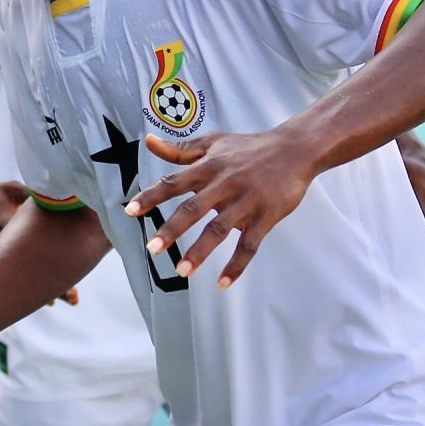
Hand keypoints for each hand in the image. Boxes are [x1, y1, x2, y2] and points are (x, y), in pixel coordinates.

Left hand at [125, 129, 316, 286]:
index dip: (151, 197)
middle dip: (172, 229)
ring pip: (219, 230)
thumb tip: (148, 142)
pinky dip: (236, 265)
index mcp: (209, 167)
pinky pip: (249, 245)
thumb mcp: (214, 142)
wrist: (295, 150)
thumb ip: (180, 149)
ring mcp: (246, 202)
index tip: (130, 211)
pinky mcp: (266, 217)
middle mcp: (225, 184)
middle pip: (193, 209)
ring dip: (200, 251)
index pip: (173, 182)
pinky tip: (222, 283)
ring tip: (183, 271)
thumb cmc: (250, 147)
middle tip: (152, 249)